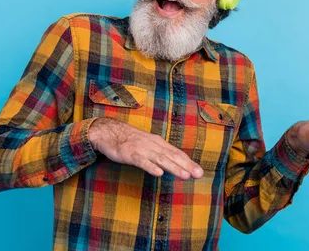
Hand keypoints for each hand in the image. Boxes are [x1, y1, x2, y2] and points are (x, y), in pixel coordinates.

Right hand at [88, 117, 203, 179]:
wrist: (109, 132)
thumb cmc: (129, 140)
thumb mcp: (147, 144)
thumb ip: (159, 153)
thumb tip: (174, 163)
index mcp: (157, 142)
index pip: (176, 153)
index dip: (188, 162)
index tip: (199, 172)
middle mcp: (152, 144)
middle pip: (172, 156)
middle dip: (186, 165)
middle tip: (198, 174)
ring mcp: (142, 149)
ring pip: (160, 159)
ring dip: (173, 167)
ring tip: (184, 175)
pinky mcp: (130, 154)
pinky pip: (142, 161)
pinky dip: (151, 167)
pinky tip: (159, 173)